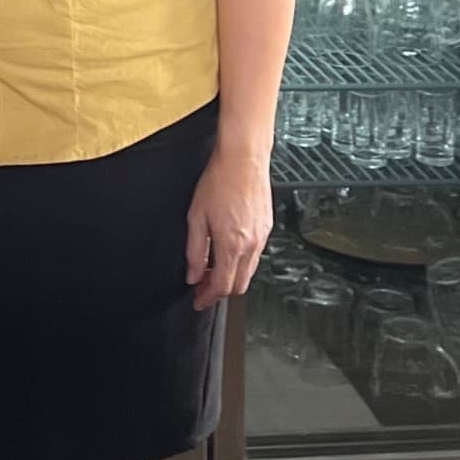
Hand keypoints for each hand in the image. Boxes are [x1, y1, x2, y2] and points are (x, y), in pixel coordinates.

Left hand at [186, 145, 272, 308]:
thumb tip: (192, 274)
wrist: (243, 159)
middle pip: (238, 286)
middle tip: (202, 288)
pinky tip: (226, 253)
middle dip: (219, 292)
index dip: (207, 298)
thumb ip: (194, 250)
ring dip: (230, 277)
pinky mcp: (267, 229)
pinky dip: (241, 263)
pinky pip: (255, 257)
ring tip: (211, 270)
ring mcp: (262, 238)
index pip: (221, 286)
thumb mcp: (196, 217)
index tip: (198, 300)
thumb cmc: (219, 181)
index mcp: (231, 244)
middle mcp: (251, 245)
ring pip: (248, 273)